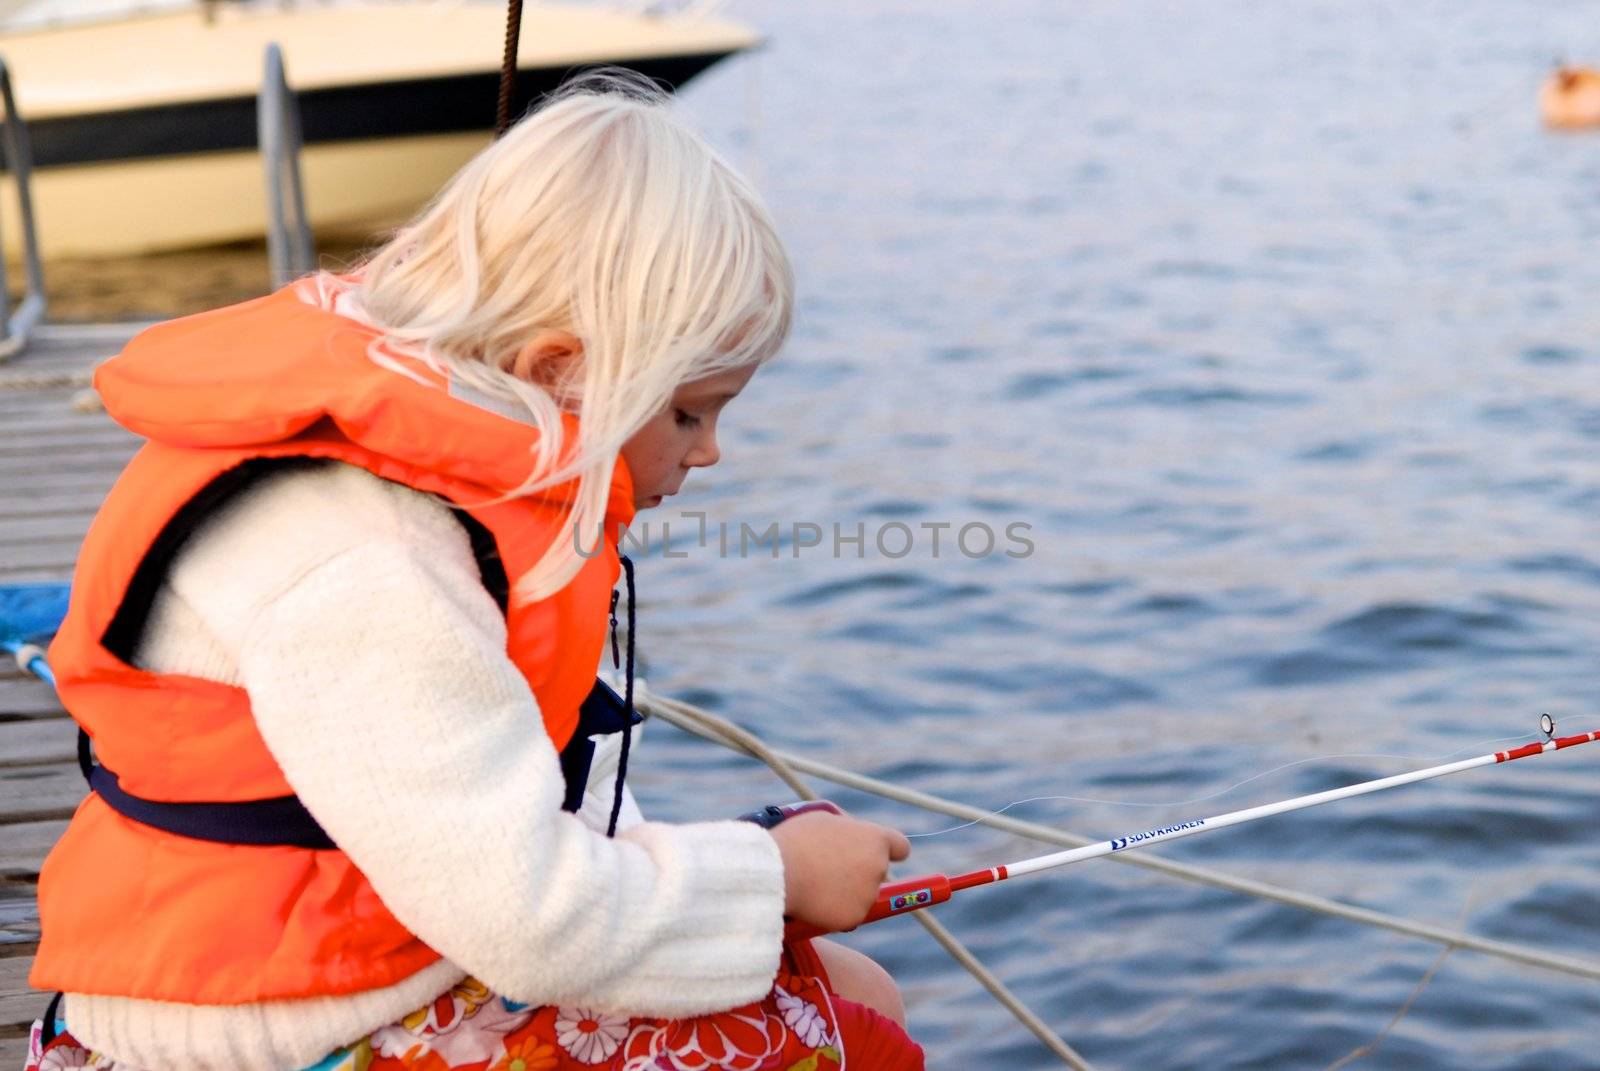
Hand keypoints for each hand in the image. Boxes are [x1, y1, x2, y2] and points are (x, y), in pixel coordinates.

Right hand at [770, 810, 910, 933]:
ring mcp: (868, 894)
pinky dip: (833, 910)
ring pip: (860, 895)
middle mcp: (878, 867)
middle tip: (829, 869)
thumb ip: (847, 831)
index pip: (900, 847)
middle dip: (858, 872)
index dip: (889, 850)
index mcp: (875, 839)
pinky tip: (813, 900)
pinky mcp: (854, 917)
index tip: (878, 853)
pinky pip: (847, 915)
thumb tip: (851, 839)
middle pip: (876, 872)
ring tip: (814, 882)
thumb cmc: (797, 840)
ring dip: (845, 892)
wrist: (777, 873)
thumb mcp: (825, 820)